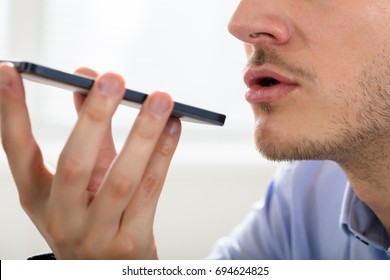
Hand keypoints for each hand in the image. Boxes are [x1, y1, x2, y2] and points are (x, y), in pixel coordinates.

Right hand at [0, 63, 180, 258]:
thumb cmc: (90, 217)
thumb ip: (89, 132)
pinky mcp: (131, 243)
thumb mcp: (80, 181)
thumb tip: (89, 80)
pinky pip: (150, 192)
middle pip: (75, 165)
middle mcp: (62, 218)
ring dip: (143, 135)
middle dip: (94, 119)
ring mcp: (97, 235)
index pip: (18, 151)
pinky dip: (163, 155)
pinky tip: (173, 127)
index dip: (12, 113)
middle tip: (113, 79)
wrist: (105, 273)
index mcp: (39, 198)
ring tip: (160, 99)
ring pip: (122, 180)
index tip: (10, 72)